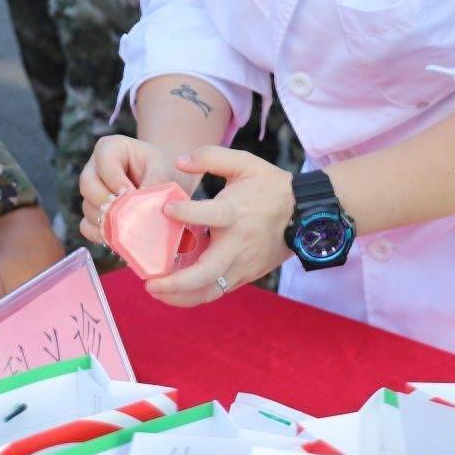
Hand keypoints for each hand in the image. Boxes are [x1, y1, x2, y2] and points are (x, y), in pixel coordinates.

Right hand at [76, 135, 186, 244]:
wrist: (168, 182)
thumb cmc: (165, 169)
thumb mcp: (165, 169)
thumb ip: (155, 182)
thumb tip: (142, 205)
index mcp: (110, 148)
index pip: (104, 162)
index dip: (117, 181)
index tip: (135, 195)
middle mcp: (95, 168)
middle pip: (88, 185)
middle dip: (108, 203)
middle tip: (130, 215)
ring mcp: (92, 192)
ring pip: (87, 207)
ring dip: (106, 220)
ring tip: (130, 227)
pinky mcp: (93, 212)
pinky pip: (86, 226)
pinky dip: (100, 234)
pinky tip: (120, 237)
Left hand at [144, 147, 295, 307]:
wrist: (304, 215)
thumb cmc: (269, 187)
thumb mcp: (244, 163)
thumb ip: (210, 157)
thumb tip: (180, 160)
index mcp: (236, 213)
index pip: (210, 214)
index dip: (187, 212)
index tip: (165, 209)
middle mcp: (238, 244)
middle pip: (206, 272)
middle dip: (176, 283)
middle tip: (150, 284)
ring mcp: (243, 264)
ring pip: (210, 290)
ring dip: (181, 297)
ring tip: (157, 292)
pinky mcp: (246, 275)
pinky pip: (217, 290)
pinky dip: (195, 295)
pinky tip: (175, 292)